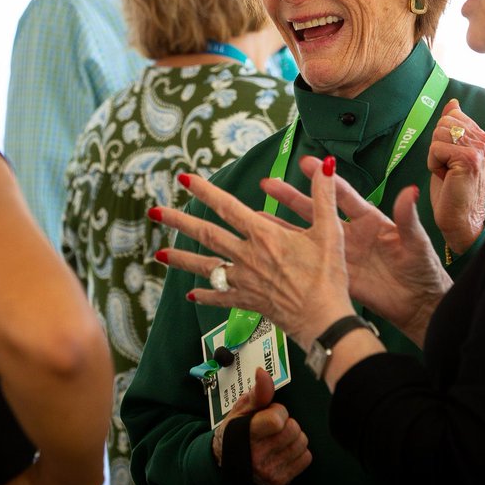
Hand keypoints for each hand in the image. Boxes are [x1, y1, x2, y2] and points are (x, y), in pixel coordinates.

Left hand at [151, 163, 354, 347]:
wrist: (323, 319)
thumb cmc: (327, 276)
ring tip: (159, 255)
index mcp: (264, 235)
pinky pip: (221, 297)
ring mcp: (244, 280)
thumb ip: (324, 195)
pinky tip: (192, 295)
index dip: (205, 190)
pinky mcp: (247, 301)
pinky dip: (206, 295)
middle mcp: (247, 256)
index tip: (185, 178)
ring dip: (181, 259)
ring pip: (206, 266)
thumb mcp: (329, 230)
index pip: (227, 206)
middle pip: (206, 234)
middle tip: (155, 212)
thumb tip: (326, 165)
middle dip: (178, 221)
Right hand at [212, 367, 311, 484]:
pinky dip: (298, 451)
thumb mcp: (242, 408)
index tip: (267, 413)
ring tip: (276, 437)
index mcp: (245, 436)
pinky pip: (306, 457)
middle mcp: (256, 457)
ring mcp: (268, 472)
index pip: (278, 419)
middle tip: (271, 427)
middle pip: (293, 429)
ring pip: (302, 442)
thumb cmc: (236, 429)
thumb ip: (258, 391)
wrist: (224, 459)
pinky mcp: (279, 481)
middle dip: (286, 423)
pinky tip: (282, 450)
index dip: (277, 411)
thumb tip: (263, 372)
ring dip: (293, 437)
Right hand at [260, 157, 451, 345]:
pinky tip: (271, 248)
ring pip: (306, 234)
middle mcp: (350, 232)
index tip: (307, 162)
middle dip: (291, 196)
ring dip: (283, 224)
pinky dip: (289, 253)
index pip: (341, 194)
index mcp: (369, 219)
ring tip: (257, 214)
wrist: (419, 304)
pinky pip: (308, 260)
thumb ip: (407, 217)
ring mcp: (340, 252)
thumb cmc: (422, 268)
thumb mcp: (416, 241)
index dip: (324, 178)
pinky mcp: (336, 272)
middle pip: (315, 209)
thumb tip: (410, 191)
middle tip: (269, 183)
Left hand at [427, 99, 484, 253]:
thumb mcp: (451, 153)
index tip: (452, 160)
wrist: (461, 220)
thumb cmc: (453, 190)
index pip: (453, 116)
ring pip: (439, 134)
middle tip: (449, 169)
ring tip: (448, 174)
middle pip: (444, 123)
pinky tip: (446, 179)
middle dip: (438, 146)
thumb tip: (453, 102)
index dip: (443, 138)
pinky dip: (434, 164)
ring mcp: (480, 150)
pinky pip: (436, 148)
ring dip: (435, 156)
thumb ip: (454, 127)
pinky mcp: (469, 159)